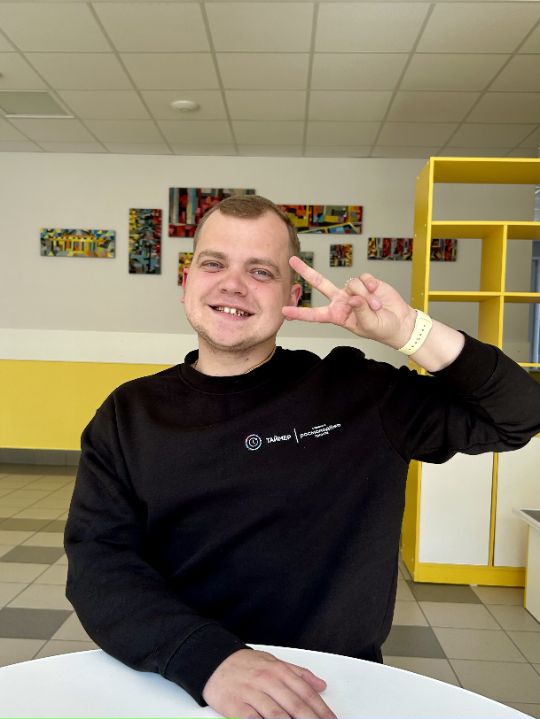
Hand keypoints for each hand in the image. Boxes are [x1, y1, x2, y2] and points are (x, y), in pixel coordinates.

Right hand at [202, 648, 336, 718]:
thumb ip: (298, 674)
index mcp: (279, 670)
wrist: (213, 661)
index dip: (322, 709)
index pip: (306, 692)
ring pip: (277, 715)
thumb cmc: (246, 664)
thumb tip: (321, 685)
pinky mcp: (236, 706)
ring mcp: (251, 693)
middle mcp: (267, 680)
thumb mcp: (274, 662)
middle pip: (295, 705)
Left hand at [283, 256, 415, 348]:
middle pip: (320, 284)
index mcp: (337, 315)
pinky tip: (377, 293)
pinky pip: (363, 278)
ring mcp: (353, 291)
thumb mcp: (368, 325)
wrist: (400, 322)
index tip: (284, 311)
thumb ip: (359, 310)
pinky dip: (371, 286)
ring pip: (350, 283)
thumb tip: (353, 297)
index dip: (299, 313)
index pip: (314, 315)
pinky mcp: (366, 283)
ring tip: (376, 306)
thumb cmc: (382, 329)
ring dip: (365, 296)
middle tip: (292, 261)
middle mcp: (341, 301)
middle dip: (306, 271)